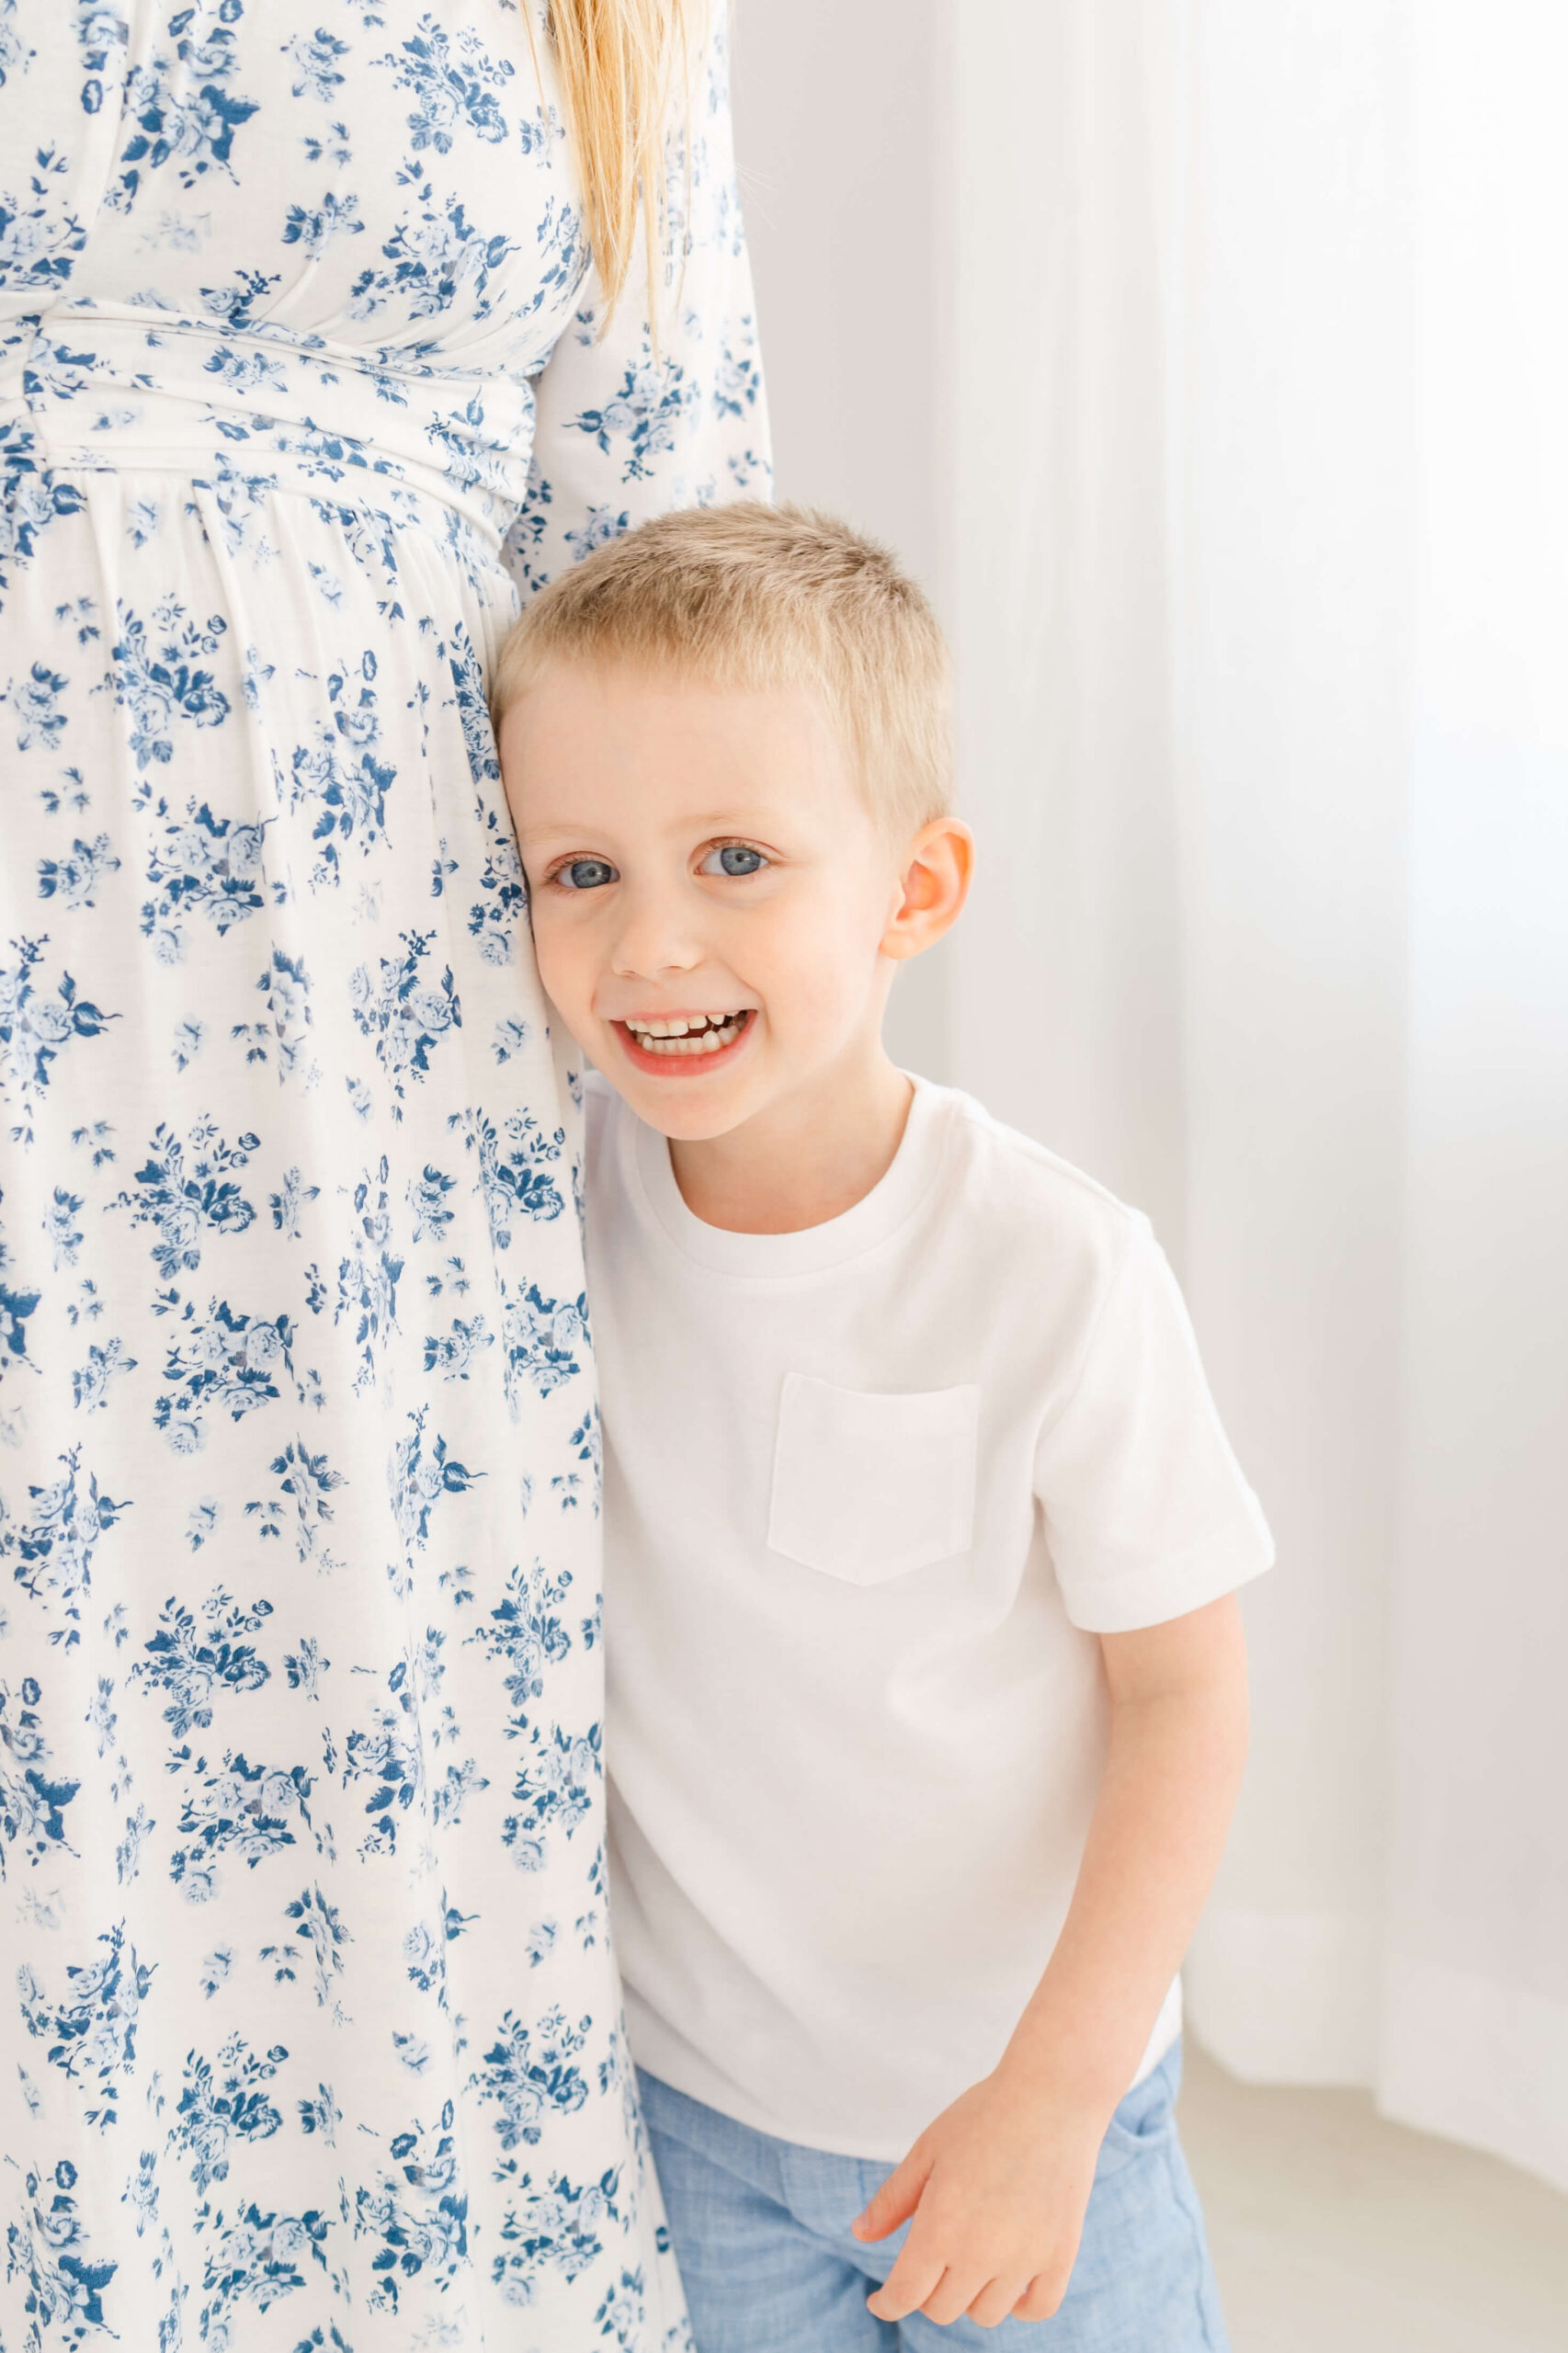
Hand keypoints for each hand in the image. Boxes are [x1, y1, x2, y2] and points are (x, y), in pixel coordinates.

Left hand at [850, 2062, 1107, 2327]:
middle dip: (925, 2292)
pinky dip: (1019, 2304)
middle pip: (942, 2309)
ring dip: (970, 2297)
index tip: (880, 2301)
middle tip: (930, 2259)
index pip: (905, 2295)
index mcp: (941, 2227)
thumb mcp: (928, 2150)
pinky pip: (1037, 2310)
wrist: (1051, 2095)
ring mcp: (1025, 2259)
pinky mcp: (1060, 2255)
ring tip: (970, 2259)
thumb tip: (859, 2235)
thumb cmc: (983, 2116)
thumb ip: (892, 2199)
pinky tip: (1008, 2279)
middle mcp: (981, 2253)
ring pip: (985, 2315)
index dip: (886, 2304)